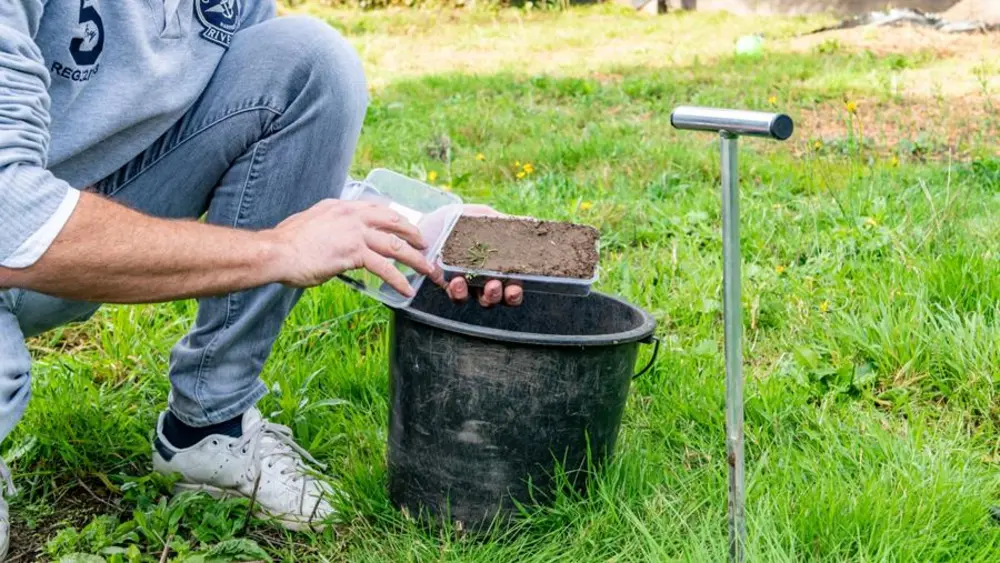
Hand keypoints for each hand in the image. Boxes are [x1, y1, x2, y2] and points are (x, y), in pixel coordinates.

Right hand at [268, 199, 442, 295]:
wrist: (277, 252)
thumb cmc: (287, 243)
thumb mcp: (311, 223)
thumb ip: (329, 227)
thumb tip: (335, 239)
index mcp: (342, 207)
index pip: (378, 209)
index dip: (395, 219)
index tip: (405, 227)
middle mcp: (352, 215)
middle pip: (394, 222)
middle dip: (414, 234)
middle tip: (425, 245)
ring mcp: (355, 233)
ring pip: (396, 245)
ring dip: (415, 260)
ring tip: (428, 271)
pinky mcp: (354, 253)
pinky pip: (385, 268)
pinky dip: (398, 280)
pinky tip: (406, 290)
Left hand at [444, 204, 523, 307]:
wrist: (430, 221)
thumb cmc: (459, 220)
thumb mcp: (481, 216)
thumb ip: (501, 222)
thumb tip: (527, 222)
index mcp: (498, 266)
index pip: (512, 286)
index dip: (516, 292)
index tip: (515, 287)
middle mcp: (485, 279)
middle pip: (498, 299)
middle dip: (499, 296)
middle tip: (494, 286)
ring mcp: (467, 284)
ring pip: (479, 300)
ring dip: (481, 296)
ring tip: (474, 283)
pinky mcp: (448, 285)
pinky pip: (456, 296)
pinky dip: (458, 292)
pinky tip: (457, 281)